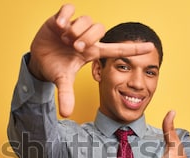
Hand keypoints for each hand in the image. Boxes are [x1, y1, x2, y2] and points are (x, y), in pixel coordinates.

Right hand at [28, 4, 154, 117]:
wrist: (39, 59)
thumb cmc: (57, 68)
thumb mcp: (63, 80)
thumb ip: (66, 95)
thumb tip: (66, 115)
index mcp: (92, 52)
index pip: (117, 49)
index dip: (133, 49)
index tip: (151, 47)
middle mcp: (86, 38)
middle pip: (99, 30)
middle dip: (88, 39)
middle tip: (75, 48)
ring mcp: (74, 28)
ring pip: (86, 20)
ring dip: (76, 30)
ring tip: (64, 39)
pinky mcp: (60, 19)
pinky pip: (69, 9)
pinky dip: (65, 15)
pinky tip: (59, 26)